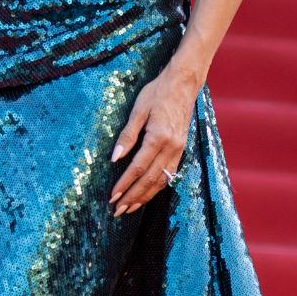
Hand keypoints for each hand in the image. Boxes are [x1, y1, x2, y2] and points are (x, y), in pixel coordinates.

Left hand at [110, 63, 199, 216]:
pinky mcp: (181, 150)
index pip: (138, 167)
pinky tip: (147, 195)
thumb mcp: (138, 110)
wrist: (183, 85)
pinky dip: (157, 188)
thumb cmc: (157, 93)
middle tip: (118, 210)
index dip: (125, 184)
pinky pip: (169, 175)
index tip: (113, 196)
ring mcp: (178, 150)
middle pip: (150, 179)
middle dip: (133, 197)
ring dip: (145, 197)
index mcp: (158, 137)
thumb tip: (114, 158)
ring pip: (161, 181)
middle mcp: (171, 148)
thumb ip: (127, 136)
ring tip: (130, 208)